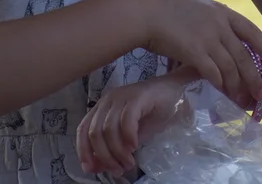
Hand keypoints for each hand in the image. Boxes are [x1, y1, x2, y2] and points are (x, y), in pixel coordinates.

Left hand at [76, 68, 195, 175]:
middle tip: (119, 169)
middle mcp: (108, 100)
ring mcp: (122, 96)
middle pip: (94, 132)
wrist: (178, 92)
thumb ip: (113, 149)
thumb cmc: (155, 113)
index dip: (83, 151)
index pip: (83, 129)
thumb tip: (96, 167)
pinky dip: (128, 137)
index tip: (89, 169)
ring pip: (108, 129)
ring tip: (129, 162)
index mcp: (102, 107)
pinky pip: (126, 120)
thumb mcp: (131, 136)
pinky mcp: (137, 96)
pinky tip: (135, 146)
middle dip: (104, 156)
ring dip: (117, 151)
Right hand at [142, 0, 261, 104]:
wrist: (148, 10)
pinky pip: (213, 73)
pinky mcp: (194, 51)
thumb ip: (213, 21)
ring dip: (238, 86)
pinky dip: (220, 85)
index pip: (251, 31)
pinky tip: (223, 94)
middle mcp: (220, 25)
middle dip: (256, 76)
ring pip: (231, 67)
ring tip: (243, 100)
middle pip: (244, 55)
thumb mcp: (199, 8)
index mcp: (222, 12)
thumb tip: (222, 37)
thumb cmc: (168, 9)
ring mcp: (208, 38)